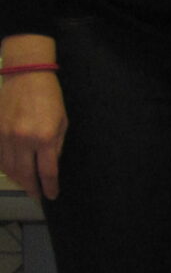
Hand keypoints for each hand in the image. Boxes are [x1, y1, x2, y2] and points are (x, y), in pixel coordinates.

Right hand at [0, 68, 64, 199]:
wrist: (25, 76)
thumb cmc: (49, 99)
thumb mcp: (62, 122)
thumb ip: (56, 146)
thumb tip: (50, 167)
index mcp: (44, 138)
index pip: (47, 171)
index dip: (49, 187)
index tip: (51, 196)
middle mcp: (22, 139)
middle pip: (24, 174)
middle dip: (31, 188)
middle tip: (36, 195)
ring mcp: (5, 136)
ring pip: (8, 168)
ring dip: (17, 179)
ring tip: (26, 184)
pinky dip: (5, 167)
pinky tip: (12, 171)